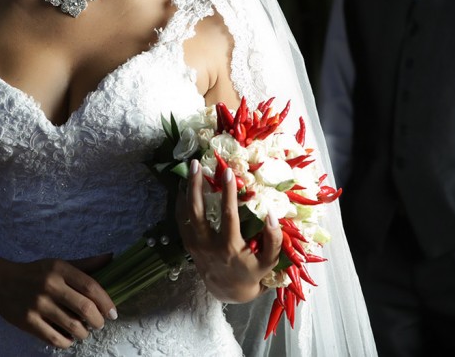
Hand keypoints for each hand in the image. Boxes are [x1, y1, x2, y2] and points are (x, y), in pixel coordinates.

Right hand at [0, 254, 116, 348]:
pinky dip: (67, 341)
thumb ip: (85, 264)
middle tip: (99, 324)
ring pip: (72, 326)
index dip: (106, 301)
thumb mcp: (58, 264)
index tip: (113, 312)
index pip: (90, 286)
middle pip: (84, 307)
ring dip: (84, 333)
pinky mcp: (28, 322)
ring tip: (84, 331)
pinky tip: (69, 338)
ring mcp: (38, 305)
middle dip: (98, 320)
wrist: (0, 283)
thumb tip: (111, 258)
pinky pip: (55, 338)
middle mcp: (50, 286)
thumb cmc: (35, 273)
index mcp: (60, 269)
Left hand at [177, 159, 282, 302]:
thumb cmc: (252, 273)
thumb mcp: (269, 261)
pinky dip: (180, 202)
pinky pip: (180, 220)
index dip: (228, 192)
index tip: (228, 171)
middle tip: (196, 164)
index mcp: (230, 248)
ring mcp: (195, 246)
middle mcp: (209, 246)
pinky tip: (184, 187)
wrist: (228, 291)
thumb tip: (271, 215)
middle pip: (196, 212)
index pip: (228, 215)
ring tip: (189, 170)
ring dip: (185, 191)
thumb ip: (273, 239)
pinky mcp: (189, 245)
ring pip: (185, 214)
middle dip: (195, 186)